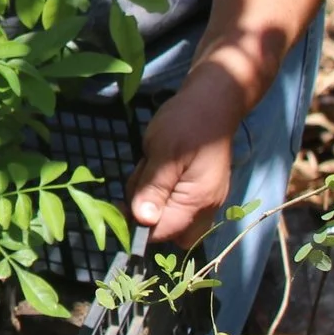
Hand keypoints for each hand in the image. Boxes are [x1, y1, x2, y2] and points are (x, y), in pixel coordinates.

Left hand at [126, 76, 243, 248]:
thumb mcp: (163, 151)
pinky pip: (176, 200)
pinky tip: (159, 165)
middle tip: (141, 181)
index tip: (121, 203)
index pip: (163, 233)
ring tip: (151, 164)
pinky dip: (162, 189)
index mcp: (198, 201)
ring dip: (153, 197)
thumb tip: (143, 221)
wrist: (212, 101)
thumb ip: (153, 188)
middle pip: (170, 232)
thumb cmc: (186, 122)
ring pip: (170, 215)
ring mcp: (205, 198)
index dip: (138, 224)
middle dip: (147, 214)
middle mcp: (206, 207)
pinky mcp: (200, 188)